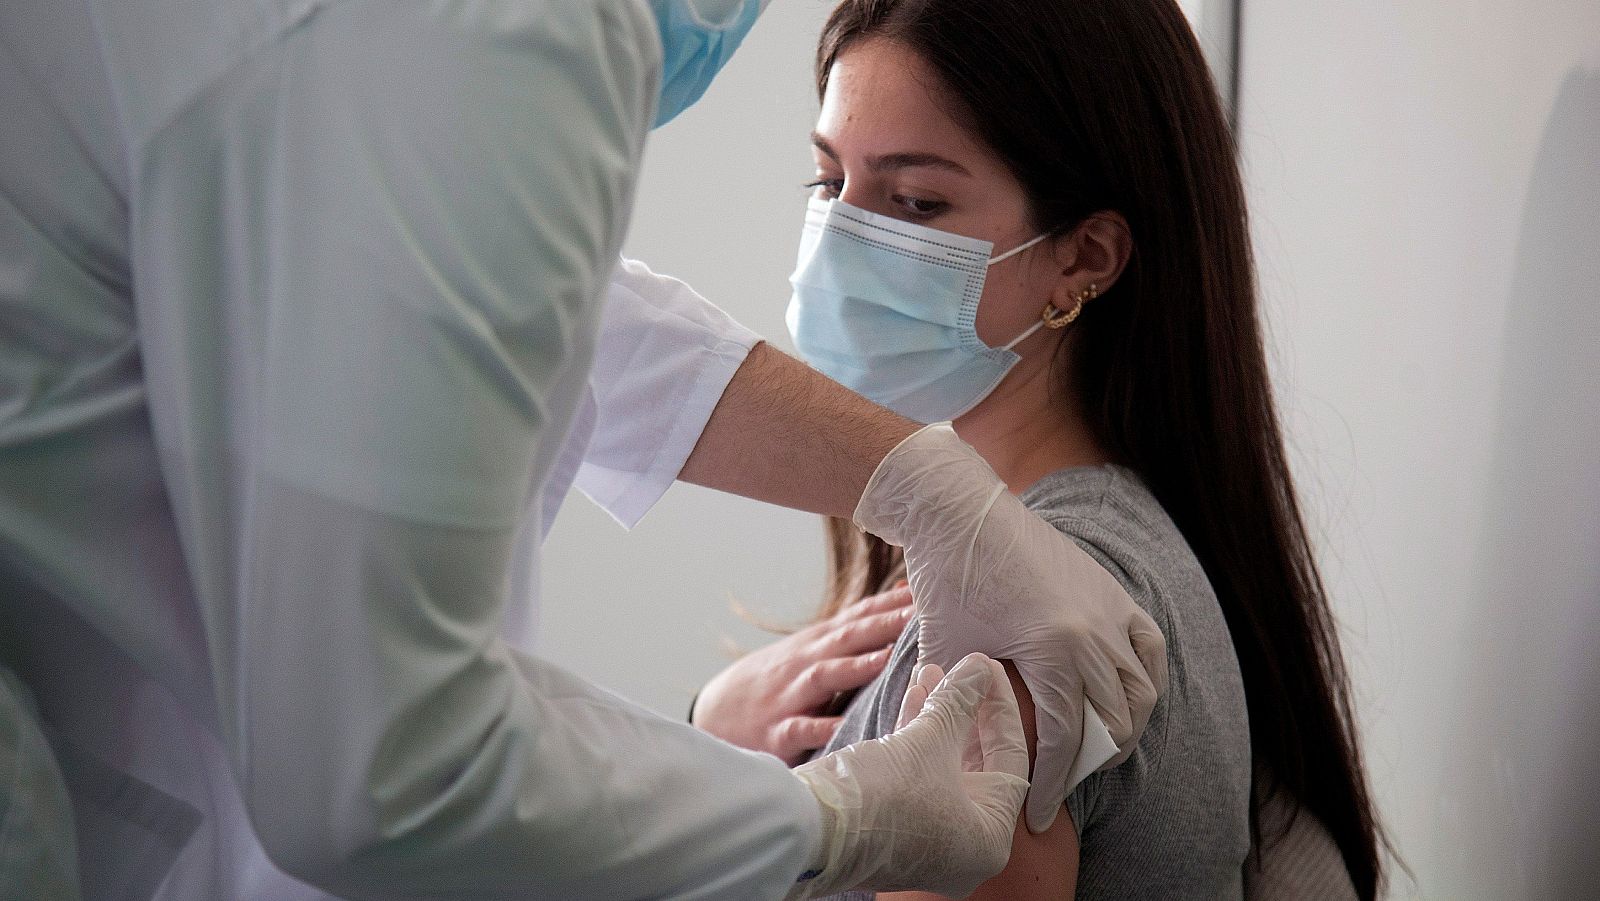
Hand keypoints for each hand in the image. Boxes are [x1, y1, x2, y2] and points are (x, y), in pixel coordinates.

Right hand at [693, 584, 913, 764]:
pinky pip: (801, 729)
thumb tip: (900, 594)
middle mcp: (806, 664)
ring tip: (887, 659)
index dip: (891, 604)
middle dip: (883, 626)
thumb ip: (855, 627)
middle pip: (847, 639)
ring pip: (825, 677)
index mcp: (818, 644)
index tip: (927, 592)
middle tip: (919, 616)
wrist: (716, 714)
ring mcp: (791, 696)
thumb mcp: (811, 648)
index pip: (858, 617)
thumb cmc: (777, 680)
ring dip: (856, 667)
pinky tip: (842, 727)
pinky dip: (820, 727)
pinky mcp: (778, 732)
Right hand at [786, 653, 1029, 899]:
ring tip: (930, 671)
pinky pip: (919, 774)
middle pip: (977, 761)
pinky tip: (913, 697)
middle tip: (963, 668)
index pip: (1011, 758)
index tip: (988, 668)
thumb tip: (980, 667)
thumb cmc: (882, 795)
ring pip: (944, 764)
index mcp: (989, 838)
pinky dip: (917, 736)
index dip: (1001, 706)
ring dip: (938, 715)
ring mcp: (929, 838)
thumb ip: (961, 700)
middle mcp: (965, 846)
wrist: (810, 829)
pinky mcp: (896, 825)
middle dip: (966, 708)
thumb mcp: (929, 739)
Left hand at [854, 424, 1168, 832]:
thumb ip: (965, 705)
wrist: (961, 512)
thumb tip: (967, 758)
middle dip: (1090, 764)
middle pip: (1114, 723)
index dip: (1054, 785)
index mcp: (1054, 650)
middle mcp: (1094, 633)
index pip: (1067, 739)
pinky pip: (1149, 648)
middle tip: (1064, 785)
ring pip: (1141, 691)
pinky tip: (1125, 701)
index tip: (1039, 816)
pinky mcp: (1113, 592)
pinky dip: (1145, 681)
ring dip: (1124, 728)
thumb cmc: (948, 579)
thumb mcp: (951, 652)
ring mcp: (1110, 610)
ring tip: (1095, 750)